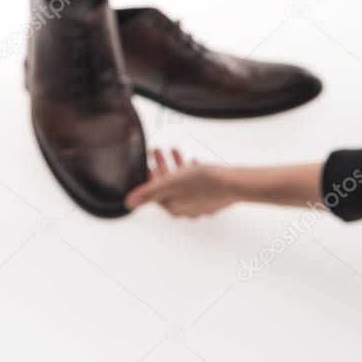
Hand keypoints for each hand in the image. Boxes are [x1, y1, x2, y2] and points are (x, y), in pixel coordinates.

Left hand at [125, 148, 240, 217]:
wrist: (233, 183)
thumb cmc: (201, 183)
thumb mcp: (169, 183)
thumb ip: (148, 192)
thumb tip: (128, 203)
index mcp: (173, 208)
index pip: (154, 192)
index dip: (150, 175)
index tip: (148, 161)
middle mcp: (185, 210)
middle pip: (167, 187)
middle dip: (162, 167)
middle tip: (159, 150)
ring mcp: (199, 205)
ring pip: (182, 184)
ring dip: (176, 167)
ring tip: (175, 151)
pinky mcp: (212, 199)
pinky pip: (197, 185)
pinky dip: (192, 173)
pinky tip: (194, 161)